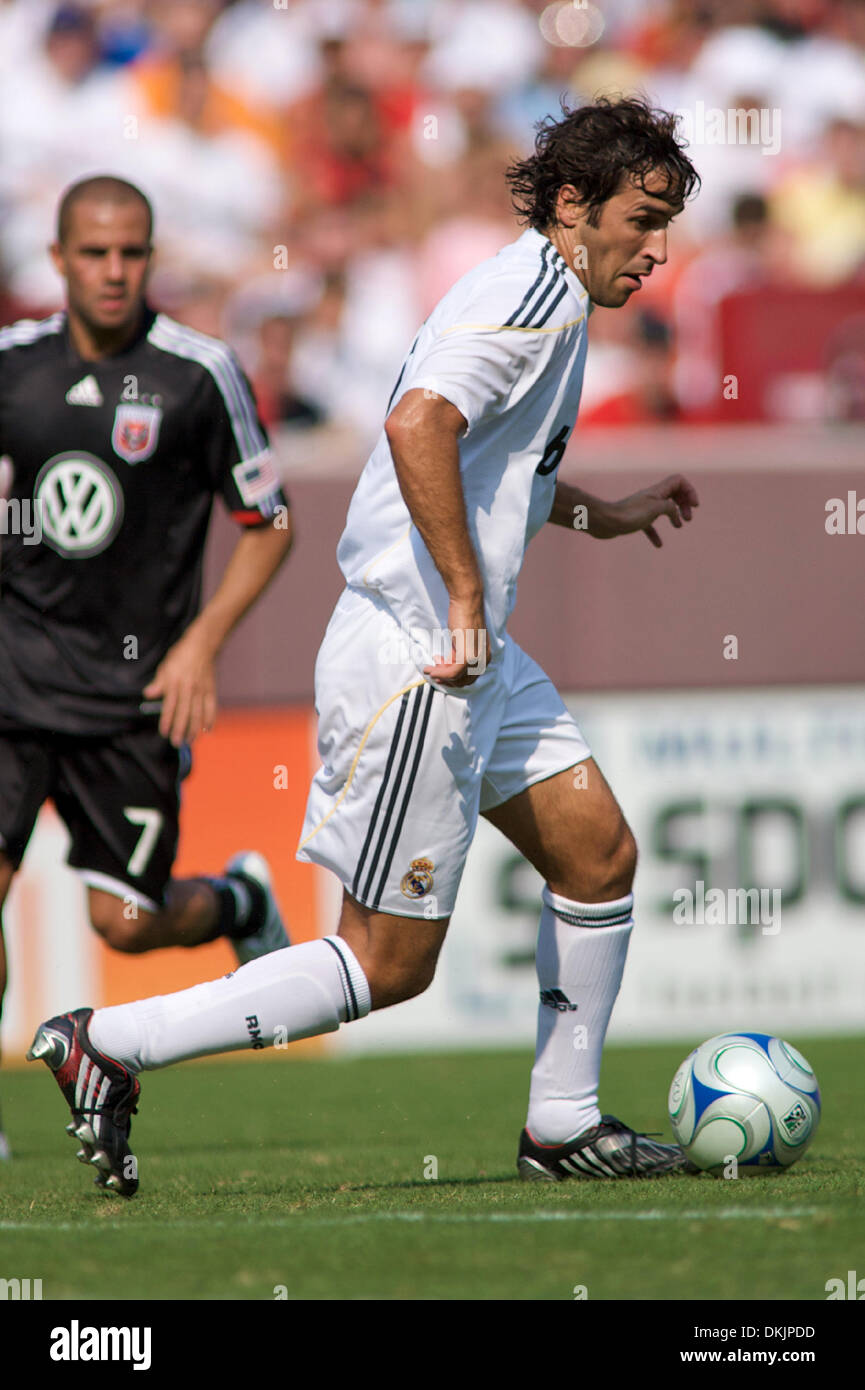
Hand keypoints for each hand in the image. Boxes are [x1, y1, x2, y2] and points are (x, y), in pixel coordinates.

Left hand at [142, 629, 217, 746]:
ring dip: (194, 729)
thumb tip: (148, 694)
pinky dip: (210, 719)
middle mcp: (189, 688)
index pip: (170, 706)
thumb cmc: (180, 657)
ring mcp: (202, 690)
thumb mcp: (165, 667)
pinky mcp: (211, 690)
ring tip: (190, 741)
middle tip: (176, 743)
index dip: (167, 721)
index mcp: (175, 683)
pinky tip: (208, 730)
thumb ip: (158, 683)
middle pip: (184, 713)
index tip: (164, 733)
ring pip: (198, 713)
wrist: (202, 646)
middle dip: (180, 729)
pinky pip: (211, 707)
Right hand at [423, 595, 488, 687]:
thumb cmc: (464, 616)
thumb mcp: (462, 640)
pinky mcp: (468, 656)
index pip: (470, 676)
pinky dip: (440, 673)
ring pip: (457, 678)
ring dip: (440, 676)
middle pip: (464, 681)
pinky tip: (431, 669)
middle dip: (447, 678)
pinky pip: (452, 673)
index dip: (454, 677)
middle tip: (433, 669)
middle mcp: (484, 660)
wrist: (467, 602)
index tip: (439, 669)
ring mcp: (477, 659)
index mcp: (485, 656)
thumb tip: (446, 664)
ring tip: (428, 670)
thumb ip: (458, 653)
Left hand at [607, 474, 698, 547]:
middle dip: (684, 504)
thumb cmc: (629, 515)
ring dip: (674, 515)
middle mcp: (650, 497)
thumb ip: (670, 507)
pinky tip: (658, 544)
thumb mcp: (655, 509)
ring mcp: (643, 508)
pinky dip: (656, 533)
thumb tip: (675, 512)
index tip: (693, 505)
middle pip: (674, 493)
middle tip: (688, 518)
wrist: (605, 523)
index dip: (689, 491)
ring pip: (663, 507)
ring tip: (679, 526)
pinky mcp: (635, 520)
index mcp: (656, 491)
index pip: (678, 481)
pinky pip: (649, 524)